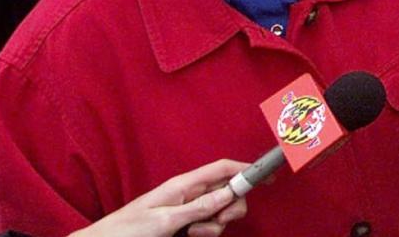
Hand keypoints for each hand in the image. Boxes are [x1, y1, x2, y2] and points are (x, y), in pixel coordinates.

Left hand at [66, 158, 247, 236]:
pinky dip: (206, 230)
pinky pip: (207, 224)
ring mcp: (187, 208)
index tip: (269, 176)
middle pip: (227, 190)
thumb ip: (199, 207)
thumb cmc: (129, 229)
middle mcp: (189, 192)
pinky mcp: (183, 224)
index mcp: (185, 182)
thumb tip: (228, 192)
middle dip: (230, 207)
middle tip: (215, 222)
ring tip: (192, 234)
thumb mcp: (166, 220)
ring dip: (215, 224)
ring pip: (219, 211)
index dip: (247, 168)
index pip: (223, 168)